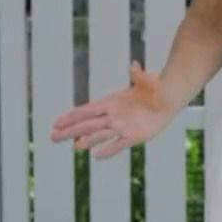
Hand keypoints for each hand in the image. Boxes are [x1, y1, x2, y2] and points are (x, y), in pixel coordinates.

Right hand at [50, 62, 175, 159]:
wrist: (168, 98)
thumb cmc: (156, 86)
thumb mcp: (147, 80)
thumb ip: (138, 75)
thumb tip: (135, 66)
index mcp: (112, 101)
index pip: (87, 110)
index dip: (72, 116)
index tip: (57, 122)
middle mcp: (113, 115)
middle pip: (88, 124)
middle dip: (70, 131)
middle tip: (53, 137)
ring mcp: (122, 126)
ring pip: (99, 135)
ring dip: (87, 141)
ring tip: (74, 147)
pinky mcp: (133, 136)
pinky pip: (118, 145)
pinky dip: (108, 150)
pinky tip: (96, 156)